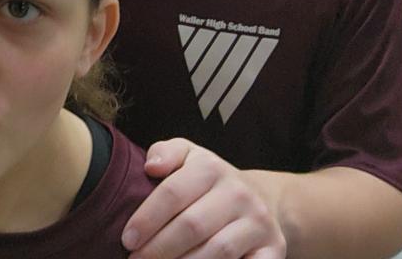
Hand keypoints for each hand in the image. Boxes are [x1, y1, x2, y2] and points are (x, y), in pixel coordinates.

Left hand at [121, 139, 284, 258]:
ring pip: (217, 252)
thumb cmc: (208, 182)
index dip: (147, 218)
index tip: (127, 239)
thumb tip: (151, 167)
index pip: (173, 193)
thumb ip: (165, 152)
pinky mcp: (274, 250)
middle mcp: (239, 193)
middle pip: (192, 226)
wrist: (260, 199)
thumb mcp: (188, 157)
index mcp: (211, 168)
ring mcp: (259, 223)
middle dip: (159, 248)